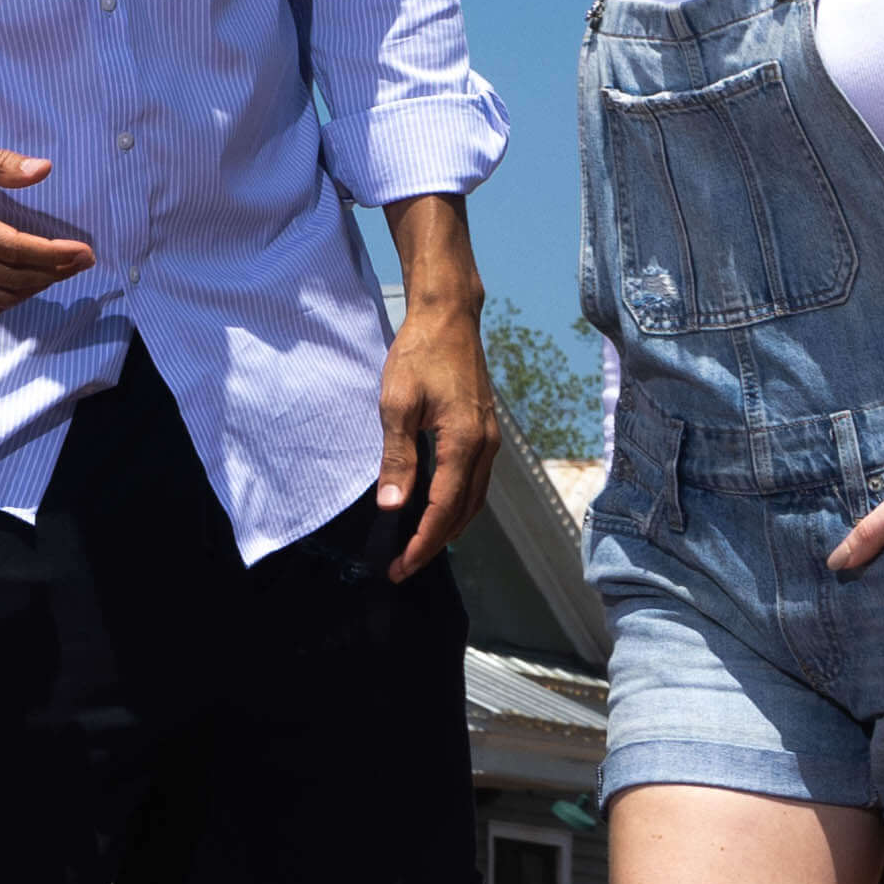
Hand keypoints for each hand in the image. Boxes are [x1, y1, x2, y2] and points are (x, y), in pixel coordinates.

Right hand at [0, 116, 99, 314]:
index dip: (55, 256)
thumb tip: (43, 171)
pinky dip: (6, 299)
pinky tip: (23, 283)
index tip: (85, 251)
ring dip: (34, 288)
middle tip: (81, 260)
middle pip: (12, 279)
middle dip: (54, 273)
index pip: (14, 250)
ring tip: (58, 270)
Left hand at [371, 285, 510, 582]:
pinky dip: (458, 505)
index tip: (401, 567)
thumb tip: (392, 507)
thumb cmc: (419, 354)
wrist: (449, 316)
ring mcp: (490, 440)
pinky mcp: (486, 432)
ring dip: (448, 527)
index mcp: (465, 443)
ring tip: (418, 546)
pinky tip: (438, 509)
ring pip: (474, 500)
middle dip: (434, 543)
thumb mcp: (397, 404)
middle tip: (403, 566)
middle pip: (464, 512)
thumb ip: (398, 458)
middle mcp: (486, 448)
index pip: (444, 509)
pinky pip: (476, 482)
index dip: (423, 542)